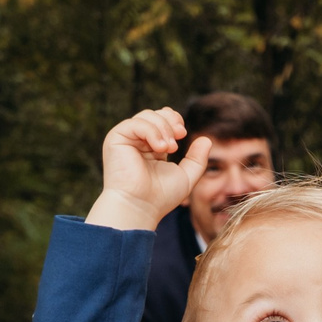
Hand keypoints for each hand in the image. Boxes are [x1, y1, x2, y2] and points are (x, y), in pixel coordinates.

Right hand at [86, 109, 214, 230]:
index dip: (174, 120)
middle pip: (154, 114)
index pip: (162, 120)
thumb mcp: (186, 176)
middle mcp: (136, 141)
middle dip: (170, 121)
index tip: (183, 133)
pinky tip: (160, 147)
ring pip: (146, 116)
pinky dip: (152, 131)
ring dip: (163, 128)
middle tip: (180, 135)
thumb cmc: (160, 197)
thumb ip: (197, 159)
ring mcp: (125, 139)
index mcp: (150, 147)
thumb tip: (206, 139)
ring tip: (170, 148)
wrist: (140, 207)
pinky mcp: (115, 139)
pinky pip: (136, 123)